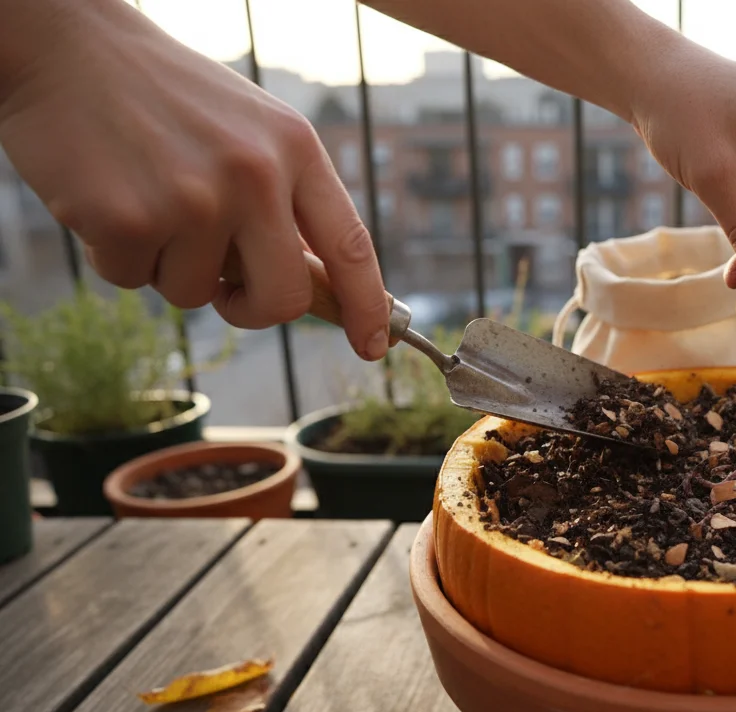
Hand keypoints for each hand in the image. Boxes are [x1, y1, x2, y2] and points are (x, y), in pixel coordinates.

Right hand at [0, 0, 391, 359]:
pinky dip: (116, 254)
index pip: (351, 246)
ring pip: (196, 294)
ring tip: (146, 197)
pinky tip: (106, 195)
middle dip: (253, 309)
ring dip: (167, 265)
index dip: (366, 306)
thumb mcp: (251, 131)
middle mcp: (256, 175)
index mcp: (295, 149)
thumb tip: (314, 288)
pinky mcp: (129, 219)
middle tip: (224, 288)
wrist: (67, 46)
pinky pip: (133, 279)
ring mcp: (193, 198)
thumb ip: (285, 202)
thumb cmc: (165, 97)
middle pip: (283, 298)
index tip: (373, 345)